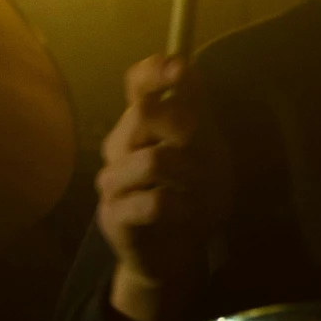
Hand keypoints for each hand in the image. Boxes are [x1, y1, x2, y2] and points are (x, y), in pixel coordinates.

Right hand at [96, 54, 227, 320]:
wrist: (179, 254)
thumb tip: (184, 66)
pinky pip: (152, 202)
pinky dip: (181, 209)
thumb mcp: (208, 151)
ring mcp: (111, 180)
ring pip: (153, 160)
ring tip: (199, 197)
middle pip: (145, 116)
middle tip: (208, 164)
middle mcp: (119, 145)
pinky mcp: (113, 215)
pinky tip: (185, 216)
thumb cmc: (193, 196)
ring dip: (191, 179)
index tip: (179, 69)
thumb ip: (195, 111)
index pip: (136, 84)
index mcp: (141, 124)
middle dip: (189, 136)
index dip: (153, 72)